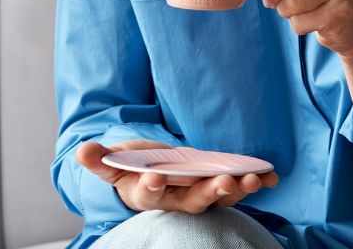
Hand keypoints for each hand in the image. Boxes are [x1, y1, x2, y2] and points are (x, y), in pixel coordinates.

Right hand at [76, 140, 278, 213]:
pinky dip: (254, 183)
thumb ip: (99, 159)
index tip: (156, 177)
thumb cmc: (132, 168)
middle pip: (193, 201)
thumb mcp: (113, 163)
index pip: (149, 194)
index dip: (152, 187)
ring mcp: (198, 194)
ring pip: (219, 197)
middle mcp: (176, 200)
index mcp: (147, 194)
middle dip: (209, 193)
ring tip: (253, 179)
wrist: (150, 174)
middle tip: (223, 183)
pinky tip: (270, 176)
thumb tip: (82, 151)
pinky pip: (237, 187)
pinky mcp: (216, 186)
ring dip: (237, 189)